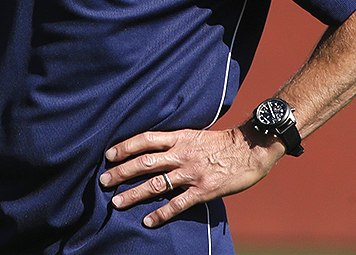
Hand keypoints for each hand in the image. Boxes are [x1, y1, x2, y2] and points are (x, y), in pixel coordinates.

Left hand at [100, 122, 283, 227]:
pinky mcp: (203, 190)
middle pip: (145, 162)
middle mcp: (182, 154)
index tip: (109, 155)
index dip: (125, 146)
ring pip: (156, 184)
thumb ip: (178, 142)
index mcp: (181, 137)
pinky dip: (161, 213)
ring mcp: (192, 173)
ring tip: (116, 202)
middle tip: (103, 180)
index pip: (146, 139)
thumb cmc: (225, 142)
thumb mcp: (198, 134)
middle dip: (121, 172)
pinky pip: (177, 203)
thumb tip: (157, 149)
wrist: (252, 148)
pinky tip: (148, 220)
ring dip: (134, 194)